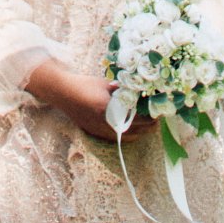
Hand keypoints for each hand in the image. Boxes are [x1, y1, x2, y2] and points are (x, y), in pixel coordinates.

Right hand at [26, 60, 157, 142]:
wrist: (63, 93)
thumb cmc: (84, 84)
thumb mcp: (106, 84)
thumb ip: (123, 90)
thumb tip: (139, 92)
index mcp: (110, 111)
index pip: (138, 119)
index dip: (151, 117)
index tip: (160, 112)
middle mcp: (106, 125)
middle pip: (136, 131)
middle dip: (149, 126)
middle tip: (157, 118)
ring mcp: (100, 131)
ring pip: (127, 138)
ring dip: (139, 132)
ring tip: (148, 124)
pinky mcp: (95, 133)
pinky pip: (117, 138)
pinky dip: (127, 134)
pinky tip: (131, 127)